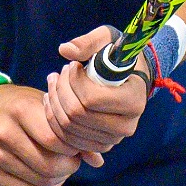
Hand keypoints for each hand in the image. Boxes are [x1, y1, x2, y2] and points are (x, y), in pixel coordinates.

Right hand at [0, 83, 81, 185]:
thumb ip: (72, 129)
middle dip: (68, 167)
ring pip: (40, 182)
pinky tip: (49, 177)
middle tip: (73, 160)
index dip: (73, 149)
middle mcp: (4, 133)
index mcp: (20, 110)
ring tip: (61, 166)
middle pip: (48, 165)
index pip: (55, 141)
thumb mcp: (45, 105)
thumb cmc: (21, 105)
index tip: (78, 146)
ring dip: (58, 178)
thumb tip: (97, 160)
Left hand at [44, 25, 148, 165]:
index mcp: (134, 100)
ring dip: (54, 103)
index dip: (73, 81)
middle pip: (77, 114)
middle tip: (59, 73)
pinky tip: (52, 100)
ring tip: (54, 83)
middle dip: (61, 91)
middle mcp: (127, 125)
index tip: (72, 66)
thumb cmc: (118, 56)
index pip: (91, 99)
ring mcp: (113, 138)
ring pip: (69, 127)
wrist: (129, 78)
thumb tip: (64, 50)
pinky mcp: (101, 145)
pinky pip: (68, 139)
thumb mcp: (107, 39)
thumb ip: (88, 42)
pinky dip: (54, 119)